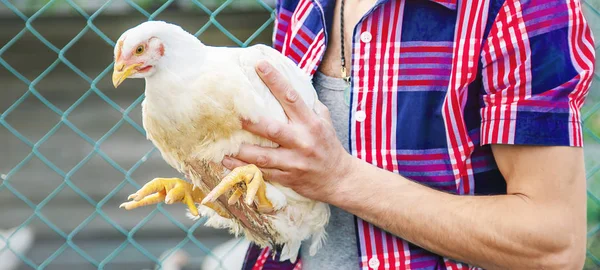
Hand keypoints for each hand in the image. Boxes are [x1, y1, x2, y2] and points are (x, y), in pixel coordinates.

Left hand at [221, 60, 353, 201]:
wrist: (339, 179)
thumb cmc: (328, 145)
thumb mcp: (324, 121)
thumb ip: (308, 105)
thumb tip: (291, 84)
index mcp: (311, 123)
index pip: (291, 97)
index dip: (275, 80)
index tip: (260, 66)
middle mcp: (302, 141)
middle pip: (272, 129)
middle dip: (251, 122)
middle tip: (232, 114)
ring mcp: (294, 162)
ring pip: (263, 156)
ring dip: (241, 151)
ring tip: (222, 146)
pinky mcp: (287, 177)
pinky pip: (262, 172)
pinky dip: (243, 168)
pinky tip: (227, 162)